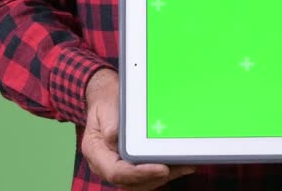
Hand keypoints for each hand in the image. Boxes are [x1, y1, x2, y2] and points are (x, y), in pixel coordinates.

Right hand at [81, 69, 195, 189]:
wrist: (106, 98)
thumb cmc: (106, 102)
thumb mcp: (105, 106)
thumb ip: (109, 122)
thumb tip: (114, 137)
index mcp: (95, 152)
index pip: (116, 172)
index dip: (139, 173)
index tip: (161, 168)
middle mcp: (105, 164)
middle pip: (131, 182)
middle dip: (156, 178)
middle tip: (180, 167)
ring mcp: (118, 166)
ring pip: (140, 183)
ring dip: (164, 177)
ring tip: (186, 166)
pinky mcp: (130, 164)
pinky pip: (145, 175)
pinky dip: (163, 172)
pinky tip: (180, 163)